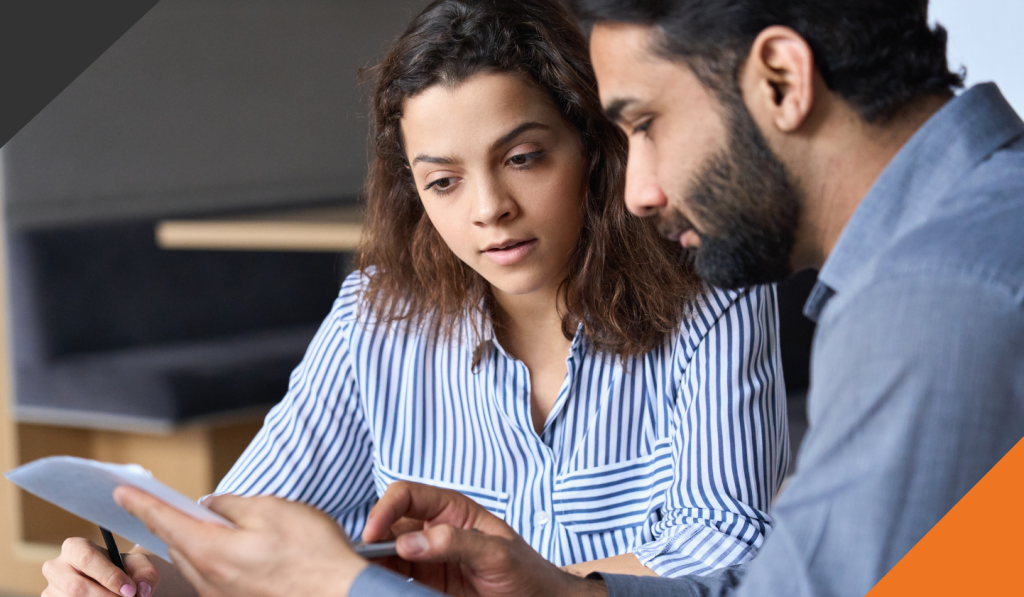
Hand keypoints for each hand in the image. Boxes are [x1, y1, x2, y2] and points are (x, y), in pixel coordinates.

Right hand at [42, 537, 158, 596]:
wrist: (111, 582)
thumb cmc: (123, 569)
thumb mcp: (138, 565)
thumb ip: (145, 574)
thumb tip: (142, 590)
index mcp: (74, 547)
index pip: (87, 559)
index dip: (110, 577)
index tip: (130, 591)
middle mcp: (56, 567)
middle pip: (76, 586)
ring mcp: (50, 589)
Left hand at [113, 487, 367, 596]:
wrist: (340, 592)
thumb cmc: (311, 552)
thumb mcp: (270, 510)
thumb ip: (232, 505)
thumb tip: (212, 506)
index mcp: (211, 551)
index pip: (164, 521)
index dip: (141, 503)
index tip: (121, 492)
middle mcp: (209, 579)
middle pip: (178, 543)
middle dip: (175, 521)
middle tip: (179, 502)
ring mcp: (223, 595)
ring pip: (197, 561)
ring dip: (200, 540)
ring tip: (224, 523)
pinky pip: (215, 575)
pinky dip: (217, 556)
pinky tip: (242, 547)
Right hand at [362, 481, 605, 596]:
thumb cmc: (526, 571)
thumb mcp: (495, 552)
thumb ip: (454, 542)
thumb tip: (408, 542)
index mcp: (451, 509)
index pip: (406, 495)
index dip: (385, 509)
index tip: (373, 534)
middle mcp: (433, 530)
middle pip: (389, 526)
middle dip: (372, 541)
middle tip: (362, 564)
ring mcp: (427, 559)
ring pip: (387, 556)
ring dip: (374, 565)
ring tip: (366, 579)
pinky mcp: (424, 585)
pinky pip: (396, 580)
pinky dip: (383, 582)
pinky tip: (379, 588)